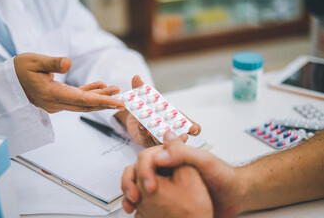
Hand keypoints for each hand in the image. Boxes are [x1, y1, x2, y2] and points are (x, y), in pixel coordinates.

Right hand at [14, 53, 124, 112]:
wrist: (8, 80)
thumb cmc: (19, 69)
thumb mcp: (34, 61)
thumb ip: (52, 63)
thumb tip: (68, 63)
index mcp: (51, 94)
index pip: (82, 100)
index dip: (101, 101)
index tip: (117, 103)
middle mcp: (56, 102)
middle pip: (86, 105)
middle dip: (106, 104)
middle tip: (124, 103)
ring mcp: (57, 102)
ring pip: (83, 102)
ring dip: (100, 98)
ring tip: (116, 90)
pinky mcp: (58, 98)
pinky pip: (77, 98)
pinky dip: (90, 93)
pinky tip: (101, 86)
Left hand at [115, 75, 200, 146]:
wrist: (133, 116)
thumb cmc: (148, 107)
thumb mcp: (146, 97)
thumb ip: (142, 88)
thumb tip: (136, 77)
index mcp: (175, 120)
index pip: (189, 127)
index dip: (193, 128)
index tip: (194, 128)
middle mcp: (169, 130)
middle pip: (177, 136)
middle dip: (180, 137)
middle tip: (183, 135)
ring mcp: (157, 138)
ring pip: (161, 140)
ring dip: (160, 136)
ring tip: (158, 131)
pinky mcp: (145, 141)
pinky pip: (145, 138)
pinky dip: (144, 132)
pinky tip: (142, 126)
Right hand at [122, 132, 243, 217]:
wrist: (235, 197)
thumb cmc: (225, 176)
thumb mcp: (206, 162)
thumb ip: (185, 154)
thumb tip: (160, 153)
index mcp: (174, 155)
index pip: (149, 156)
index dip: (144, 169)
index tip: (149, 185)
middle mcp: (167, 167)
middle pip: (139, 169)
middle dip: (131, 181)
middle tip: (134, 197)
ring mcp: (167, 183)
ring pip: (140, 184)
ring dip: (131, 193)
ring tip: (131, 206)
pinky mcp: (168, 198)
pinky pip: (148, 200)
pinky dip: (140, 205)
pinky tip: (138, 212)